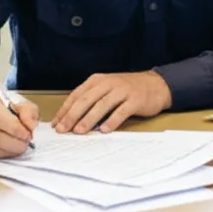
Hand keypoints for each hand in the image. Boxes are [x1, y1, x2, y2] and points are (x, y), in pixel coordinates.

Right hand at [0, 92, 38, 157]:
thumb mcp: (13, 102)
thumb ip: (27, 110)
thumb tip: (31, 126)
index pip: (0, 120)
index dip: (16, 130)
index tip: (28, 135)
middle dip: (14, 144)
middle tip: (25, 145)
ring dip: (8, 152)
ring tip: (18, 148)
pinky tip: (6, 151)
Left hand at [52, 70, 172, 134]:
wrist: (156, 84)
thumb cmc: (127, 89)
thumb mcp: (107, 88)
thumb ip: (91, 99)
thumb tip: (71, 119)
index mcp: (98, 80)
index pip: (77, 95)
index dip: (65, 109)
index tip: (56, 123)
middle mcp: (108, 83)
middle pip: (86, 100)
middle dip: (72, 115)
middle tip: (63, 129)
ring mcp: (122, 91)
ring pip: (102, 105)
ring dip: (89, 119)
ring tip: (79, 131)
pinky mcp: (135, 100)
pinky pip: (121, 111)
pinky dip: (112, 121)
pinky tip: (104, 130)